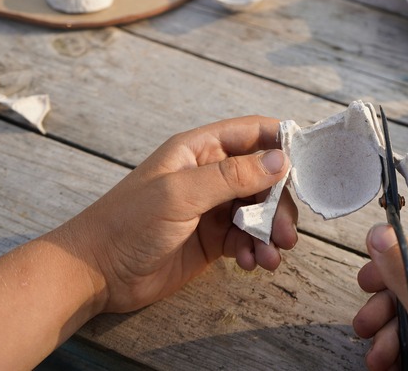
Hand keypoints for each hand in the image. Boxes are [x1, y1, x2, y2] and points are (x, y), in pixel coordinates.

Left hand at [62, 116, 297, 313]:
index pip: (251, 133)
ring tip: (272, 257)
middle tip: (286, 232)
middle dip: (279, 204)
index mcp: (199, 150)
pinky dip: (256, 251)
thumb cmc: (130, 223)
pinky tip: (253, 265)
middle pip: (263, 178)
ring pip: (259, 212)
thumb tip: (280, 160)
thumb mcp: (181, 194)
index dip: (281, 142)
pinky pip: (247, 239)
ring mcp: (212, 208)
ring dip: (271, 233)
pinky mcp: (213, 240)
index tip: (309, 162)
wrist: (97, 273)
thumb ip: (231, 176)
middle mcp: (210, 175)